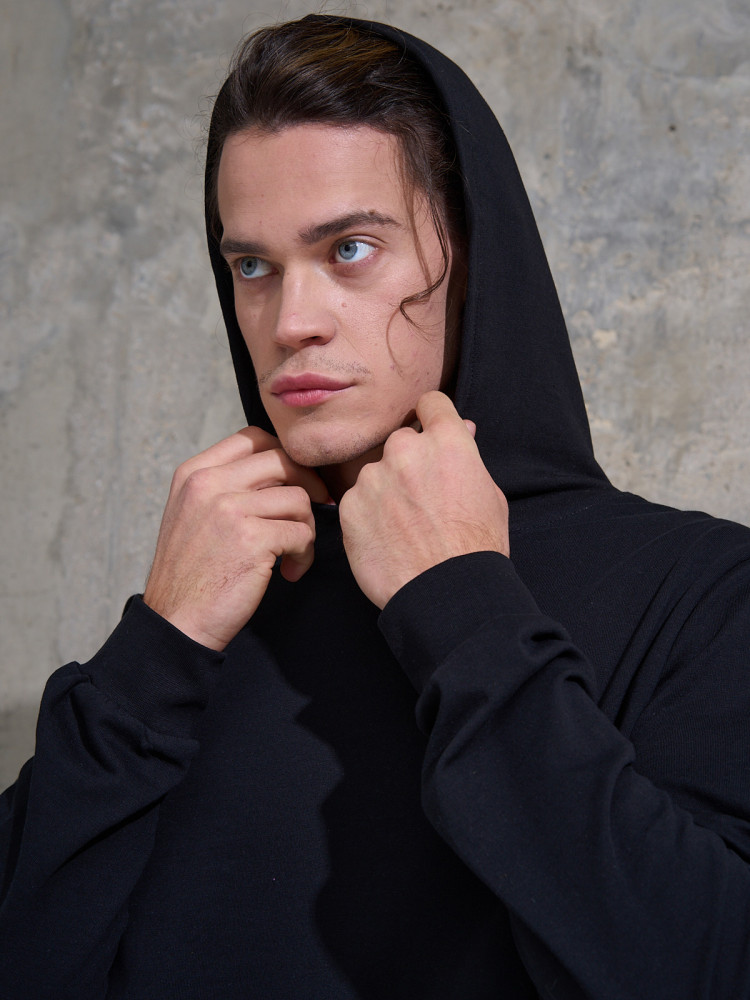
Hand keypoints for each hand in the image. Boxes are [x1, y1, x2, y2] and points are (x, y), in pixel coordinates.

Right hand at [143, 427, 328, 649]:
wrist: (176, 622)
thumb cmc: (193, 573)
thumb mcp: (194, 514)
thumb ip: (226, 486)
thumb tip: (281, 469)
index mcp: (194, 472)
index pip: (253, 438)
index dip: (285, 457)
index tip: (297, 482)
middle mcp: (209, 483)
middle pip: (282, 460)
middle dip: (308, 485)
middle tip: (315, 510)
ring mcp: (229, 509)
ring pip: (298, 498)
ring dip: (306, 528)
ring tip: (294, 554)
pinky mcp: (252, 539)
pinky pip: (301, 532)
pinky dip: (304, 554)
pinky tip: (290, 571)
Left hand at [339, 391, 508, 608]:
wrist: (447, 593)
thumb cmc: (476, 547)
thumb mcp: (489, 494)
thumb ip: (468, 457)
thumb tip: (462, 428)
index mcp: (447, 442)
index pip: (431, 403)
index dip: (432, 416)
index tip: (430, 431)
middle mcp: (406, 451)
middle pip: (402, 440)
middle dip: (409, 461)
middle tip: (420, 497)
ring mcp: (374, 478)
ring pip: (376, 472)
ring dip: (386, 489)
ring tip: (404, 525)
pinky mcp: (350, 506)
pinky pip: (356, 500)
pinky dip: (367, 515)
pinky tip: (387, 538)